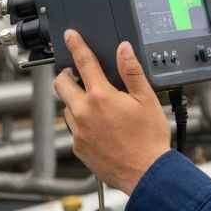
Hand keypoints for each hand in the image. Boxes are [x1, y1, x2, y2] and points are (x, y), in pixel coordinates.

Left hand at [54, 30, 169, 194]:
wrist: (146, 174)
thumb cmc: (149, 139)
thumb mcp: (147, 99)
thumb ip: (132, 71)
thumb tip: (123, 50)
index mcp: (101, 97)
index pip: (83, 62)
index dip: (76, 45)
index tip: (70, 36)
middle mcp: (84, 113)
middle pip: (61, 84)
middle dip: (66, 74)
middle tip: (77, 74)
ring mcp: (79, 132)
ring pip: (67, 108)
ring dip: (76, 101)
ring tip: (96, 105)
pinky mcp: (78, 148)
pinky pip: (73, 128)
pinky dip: (81, 122)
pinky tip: (98, 126)